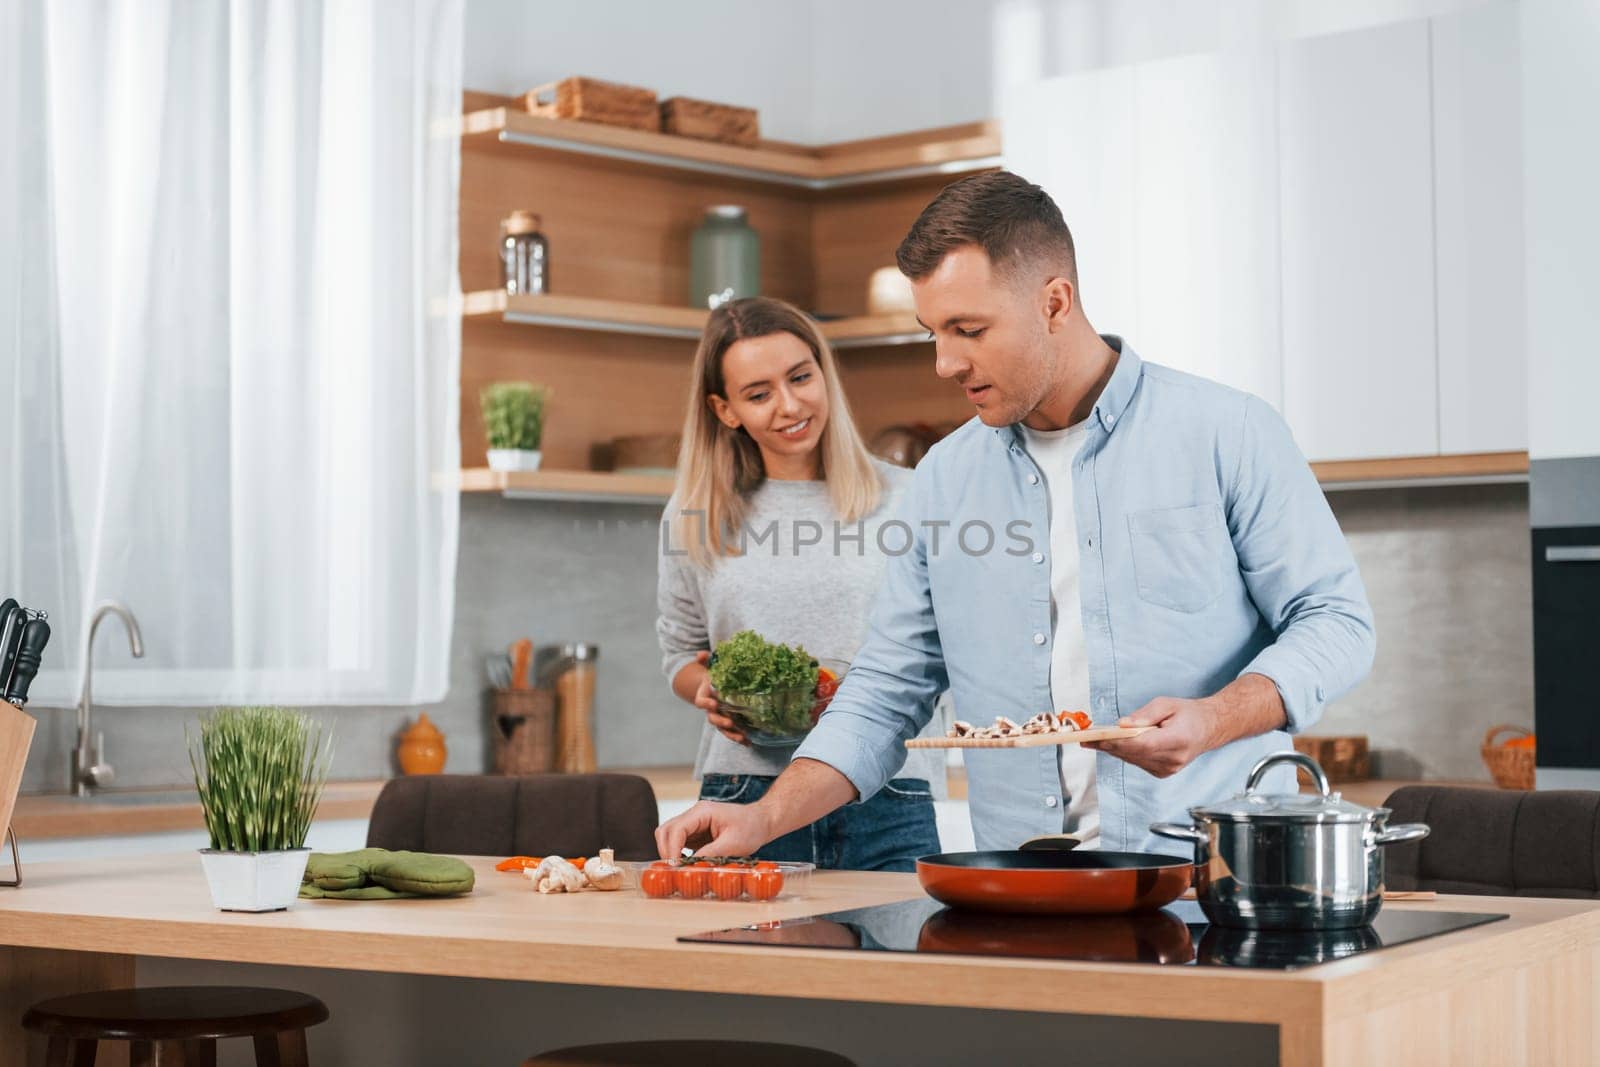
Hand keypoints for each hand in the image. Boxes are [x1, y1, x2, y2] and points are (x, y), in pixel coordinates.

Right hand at [655, 799, 775, 860]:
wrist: (761, 821)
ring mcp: (693, 822)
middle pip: (666, 830)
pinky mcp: (696, 832)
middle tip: (674, 869)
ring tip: (679, 868)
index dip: (672, 850)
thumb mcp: (733, 844)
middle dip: (666, 851)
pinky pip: (678, 842)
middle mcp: (694, 814)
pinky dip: (677, 853)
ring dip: (670, 852)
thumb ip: (709, 854)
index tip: (675, 867)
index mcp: (702, 812)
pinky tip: (685, 864)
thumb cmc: (751, 828)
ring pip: (669, 835)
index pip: (677, 829)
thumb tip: (689, 866)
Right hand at [691, 650, 748, 744]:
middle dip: (721, 721)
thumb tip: (701, 654)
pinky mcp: (729, 722)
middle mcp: (711, 709)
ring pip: (723, 729)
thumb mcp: (710, 666)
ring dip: (732, 734)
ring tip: (742, 737)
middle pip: (712, 718)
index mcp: (704, 696)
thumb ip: (706, 660)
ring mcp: (720, 717)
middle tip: (730, 722)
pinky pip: (733, 732)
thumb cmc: (714, 674)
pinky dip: (740, 738)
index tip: (714, 703)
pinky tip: (749, 743)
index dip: (706, 704)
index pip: (701, 702)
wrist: (714, 685)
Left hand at [1083, 696, 1222, 778]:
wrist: (1209, 728)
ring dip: (1112, 750)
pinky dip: (1124, 754)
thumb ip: (1144, 715)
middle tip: (1085, 738)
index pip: (1142, 744)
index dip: (1118, 741)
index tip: (1097, 737)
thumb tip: (1122, 724)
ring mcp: (1169, 769)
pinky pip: (1138, 762)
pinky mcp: (1163, 772)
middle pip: (1133, 754)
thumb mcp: (1167, 704)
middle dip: (1108, 745)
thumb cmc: (1188, 713)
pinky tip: (1111, 745)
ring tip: (1091, 741)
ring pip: (1133, 760)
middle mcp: (1173, 759)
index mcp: (1178, 740)